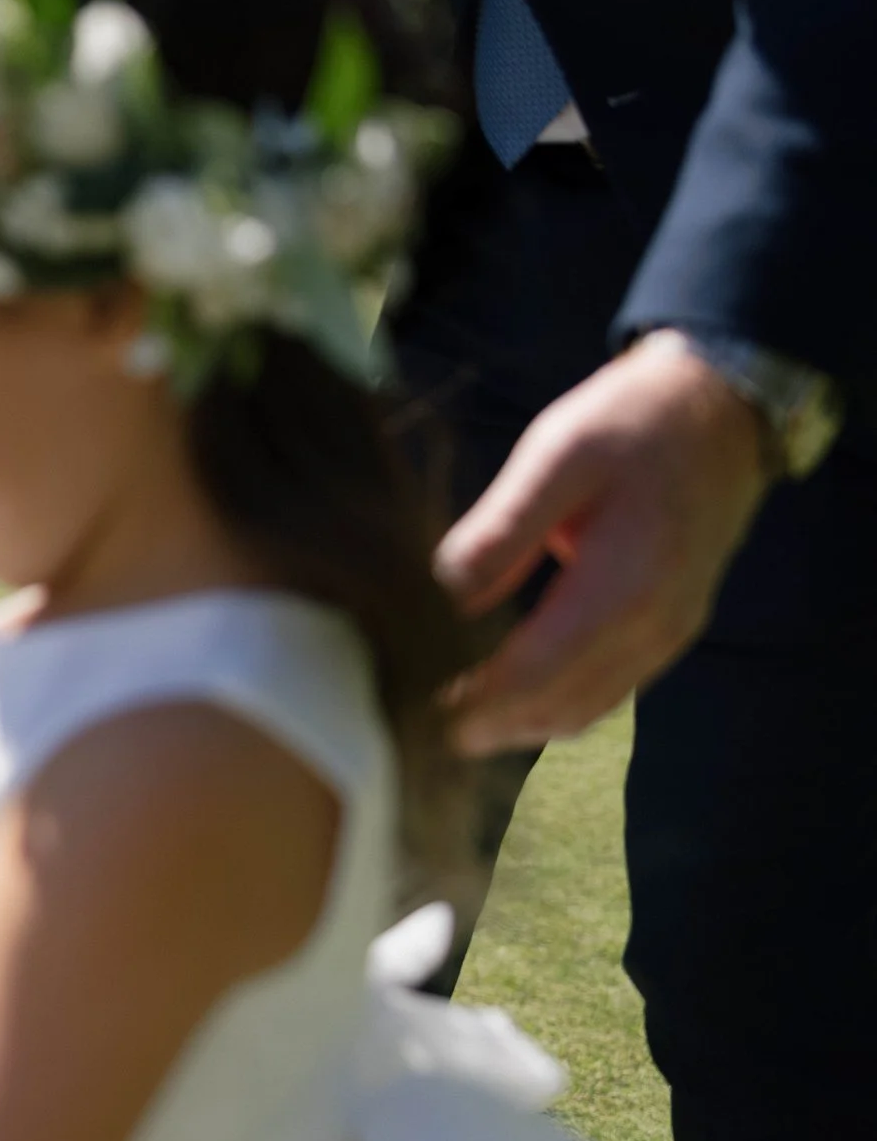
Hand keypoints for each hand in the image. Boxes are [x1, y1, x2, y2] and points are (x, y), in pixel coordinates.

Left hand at [436, 333, 769, 753]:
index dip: (475, 704)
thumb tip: (451, 597)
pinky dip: (557, 706)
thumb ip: (504, 529)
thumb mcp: (558, 453)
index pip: (535, 674)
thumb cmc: (632, 423)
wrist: (722, 409)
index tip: (419, 716)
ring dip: (522, 725)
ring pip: (586, 710)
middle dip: (491, 726)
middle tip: (422, 730)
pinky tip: (510, 699)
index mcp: (624, 586)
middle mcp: (654, 625)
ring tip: (454, 723)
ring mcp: (669, 633)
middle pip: (560, 707)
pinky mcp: (669, 629)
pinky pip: (609, 692)